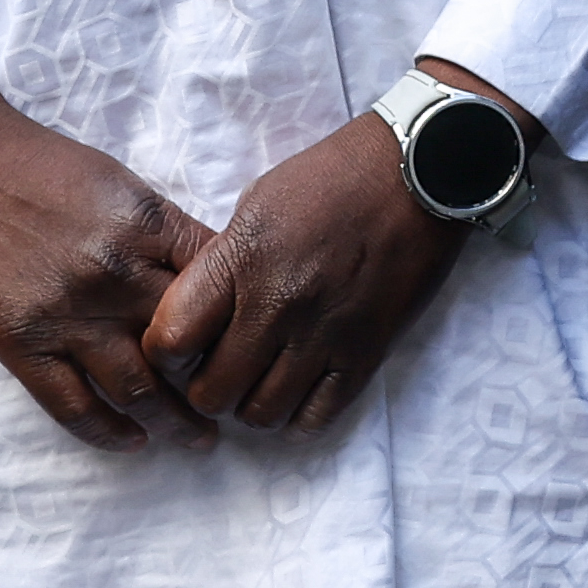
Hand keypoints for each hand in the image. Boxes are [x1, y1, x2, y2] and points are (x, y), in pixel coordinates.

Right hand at [0, 73, 210, 444]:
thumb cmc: (46, 167)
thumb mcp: (125, 187)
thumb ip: (167, 236)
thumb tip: (214, 279)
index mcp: (150, 229)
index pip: (221, 288)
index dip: (245, 322)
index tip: (257, 344)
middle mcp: (116, 275)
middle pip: (189, 345)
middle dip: (221, 378)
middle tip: (240, 400)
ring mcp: (67, 315)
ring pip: (139, 389)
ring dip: (177, 422)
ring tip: (201, 438)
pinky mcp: (21, 345)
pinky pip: (73, 406)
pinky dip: (110, 432)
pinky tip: (136, 440)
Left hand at [138, 70, 512, 432]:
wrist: (422, 171)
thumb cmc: (334, 176)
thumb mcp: (259, 202)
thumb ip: (224, 261)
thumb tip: (202, 310)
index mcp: (241, 260)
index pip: (170, 342)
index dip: (165, 353)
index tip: (180, 345)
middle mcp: (278, 304)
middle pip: (212, 393)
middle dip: (207, 388)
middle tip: (222, 368)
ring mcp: (325, 334)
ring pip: (261, 414)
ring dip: (253, 404)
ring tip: (262, 380)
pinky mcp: (367, 352)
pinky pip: (317, 417)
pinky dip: (299, 414)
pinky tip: (299, 388)